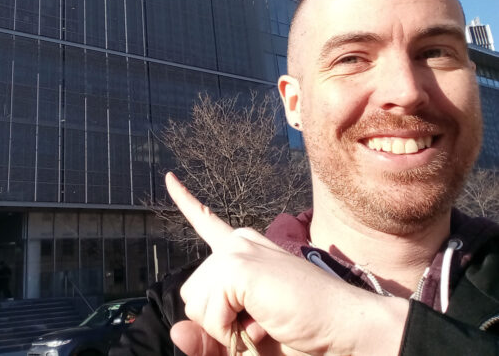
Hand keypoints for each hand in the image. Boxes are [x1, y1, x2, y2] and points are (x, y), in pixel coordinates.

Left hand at [165, 172, 408, 355]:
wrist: (346, 329)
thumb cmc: (301, 332)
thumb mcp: (247, 338)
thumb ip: (210, 336)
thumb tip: (175, 332)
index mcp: (244, 250)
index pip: (206, 222)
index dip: (185, 202)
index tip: (168, 178)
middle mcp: (239, 243)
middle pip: (192, 294)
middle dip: (217, 322)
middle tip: (260, 323)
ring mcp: (238, 251)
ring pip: (197, 305)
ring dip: (225, 329)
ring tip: (264, 321)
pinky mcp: (240, 266)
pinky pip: (211, 312)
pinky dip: (231, 331)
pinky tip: (261, 320)